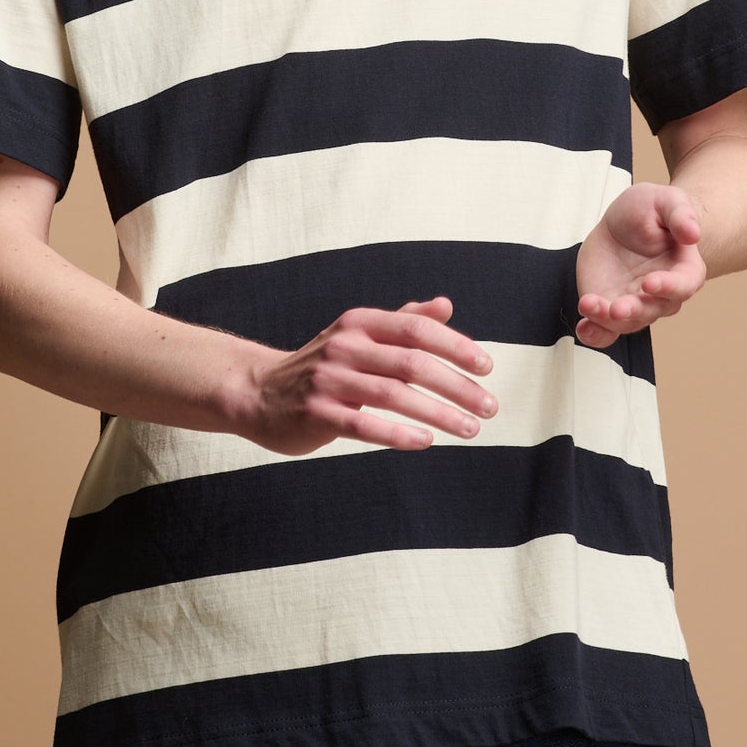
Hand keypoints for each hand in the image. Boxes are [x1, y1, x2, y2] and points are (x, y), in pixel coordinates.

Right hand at [239, 296, 496, 455]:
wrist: (257, 393)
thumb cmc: (322, 366)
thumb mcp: (359, 335)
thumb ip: (402, 321)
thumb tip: (445, 305)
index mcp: (359, 323)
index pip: (416, 329)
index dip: (456, 346)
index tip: (487, 368)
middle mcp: (344, 346)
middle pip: (412, 363)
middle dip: (457, 386)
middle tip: (489, 407)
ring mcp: (328, 380)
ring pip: (394, 395)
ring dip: (438, 413)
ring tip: (470, 430)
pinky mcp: (316, 414)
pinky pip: (364, 425)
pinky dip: (398, 434)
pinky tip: (426, 441)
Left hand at [575, 184, 705, 348]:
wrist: (624, 221)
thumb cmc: (652, 210)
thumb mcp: (667, 200)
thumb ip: (681, 214)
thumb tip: (693, 233)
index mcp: (685, 269)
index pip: (684, 285)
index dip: (669, 287)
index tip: (650, 283)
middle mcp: (663, 294)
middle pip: (653, 310)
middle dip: (634, 310)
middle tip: (617, 307)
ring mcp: (637, 303)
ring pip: (627, 321)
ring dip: (607, 320)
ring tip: (588, 305)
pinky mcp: (611, 306)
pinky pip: (606, 329)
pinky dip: (595, 334)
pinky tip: (583, 329)